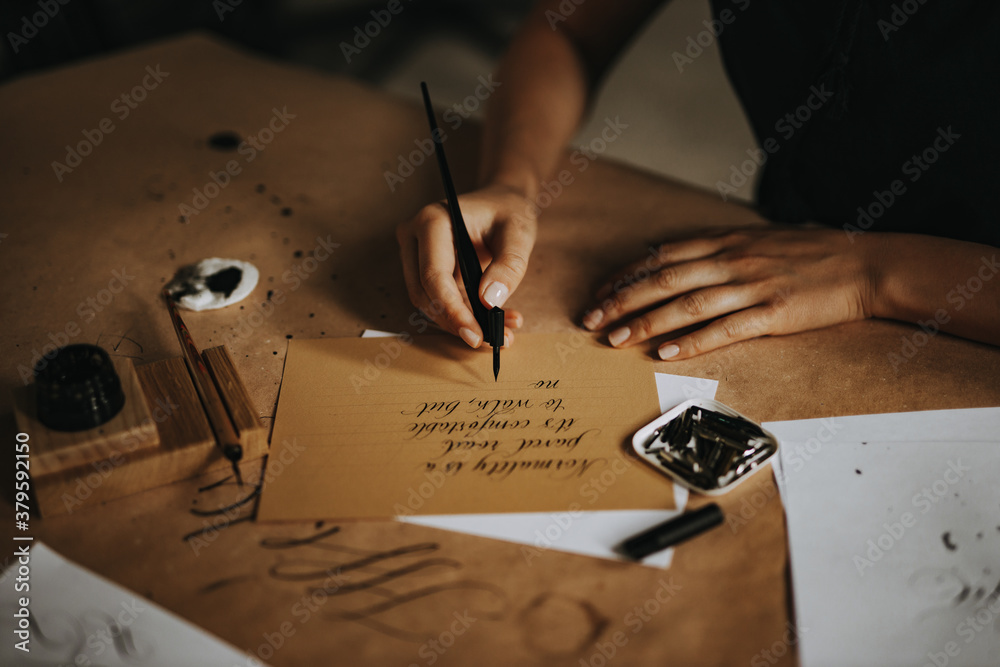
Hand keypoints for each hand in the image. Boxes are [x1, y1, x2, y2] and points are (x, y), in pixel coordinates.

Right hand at [397, 184, 536, 346]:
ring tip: (503, 330)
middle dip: (457, 322)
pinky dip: (464, 316)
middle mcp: (414, 237)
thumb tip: (490, 301)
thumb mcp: (519, 233)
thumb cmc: (509, 211)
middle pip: (425, 295)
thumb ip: (508, 266)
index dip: (453, 311)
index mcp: (432, 221)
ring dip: (462, 323)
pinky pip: (439, 302)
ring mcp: (415, 255)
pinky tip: (497, 320)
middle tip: (492, 339)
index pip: (433, 276)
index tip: (477, 334)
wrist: (501, 202)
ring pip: (429, 304)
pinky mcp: (424, 270)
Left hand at [583, 227, 878, 358]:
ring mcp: (752, 287)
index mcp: (727, 241)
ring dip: (646, 323)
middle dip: (621, 301)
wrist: (865, 265)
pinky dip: (692, 342)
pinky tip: (666, 353)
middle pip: (663, 280)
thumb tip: (672, 250)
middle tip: (591, 319)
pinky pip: (724, 330)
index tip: (599, 292)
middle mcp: (733, 260)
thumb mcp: (759, 238)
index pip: (662, 256)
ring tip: (615, 340)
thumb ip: (717, 246)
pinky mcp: (772, 314)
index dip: (625, 275)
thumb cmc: (811, 254)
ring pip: (686, 305)